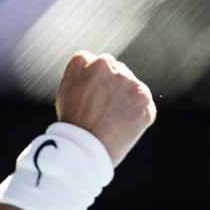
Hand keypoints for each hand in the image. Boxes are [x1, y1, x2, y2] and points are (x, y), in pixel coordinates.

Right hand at [55, 51, 155, 166]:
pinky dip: (136, 115)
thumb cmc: (71, 124)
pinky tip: (122, 126)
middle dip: (112, 87)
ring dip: (125, 99)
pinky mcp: (143, 98)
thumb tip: (98, 74)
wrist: (82, 149)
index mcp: (82, 60)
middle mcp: (106, 64)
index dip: (92, 84)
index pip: (93, 64)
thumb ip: (81, 75)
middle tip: (101, 111)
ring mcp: (126, 79)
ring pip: (131, 86)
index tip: (89, 99)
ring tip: (110, 121)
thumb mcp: (65, 92)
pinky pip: (143, 104)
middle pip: (115, 71)